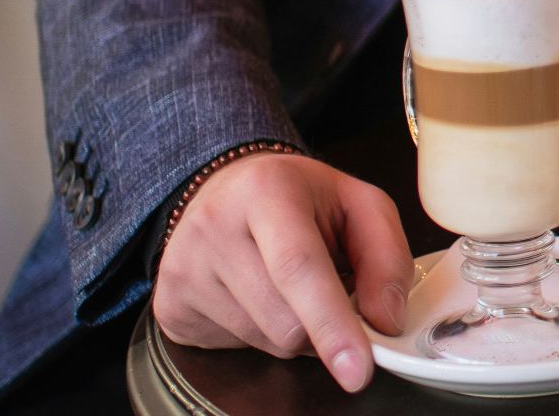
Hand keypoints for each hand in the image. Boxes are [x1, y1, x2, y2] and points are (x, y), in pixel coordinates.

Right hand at [153, 153, 413, 392]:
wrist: (227, 189)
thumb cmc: (299, 197)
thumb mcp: (360, 204)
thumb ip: (388, 257)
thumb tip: (386, 321)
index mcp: (267, 190)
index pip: (299, 268)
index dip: (332, 324)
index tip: (358, 369)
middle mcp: (215, 227)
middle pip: (285, 321)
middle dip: (324, 325)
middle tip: (330, 288)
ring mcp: (184, 270)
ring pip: (265, 342)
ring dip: (294, 329)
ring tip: (287, 284)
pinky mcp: (170, 306)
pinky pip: (236, 348)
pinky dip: (261, 334)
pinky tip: (256, 296)